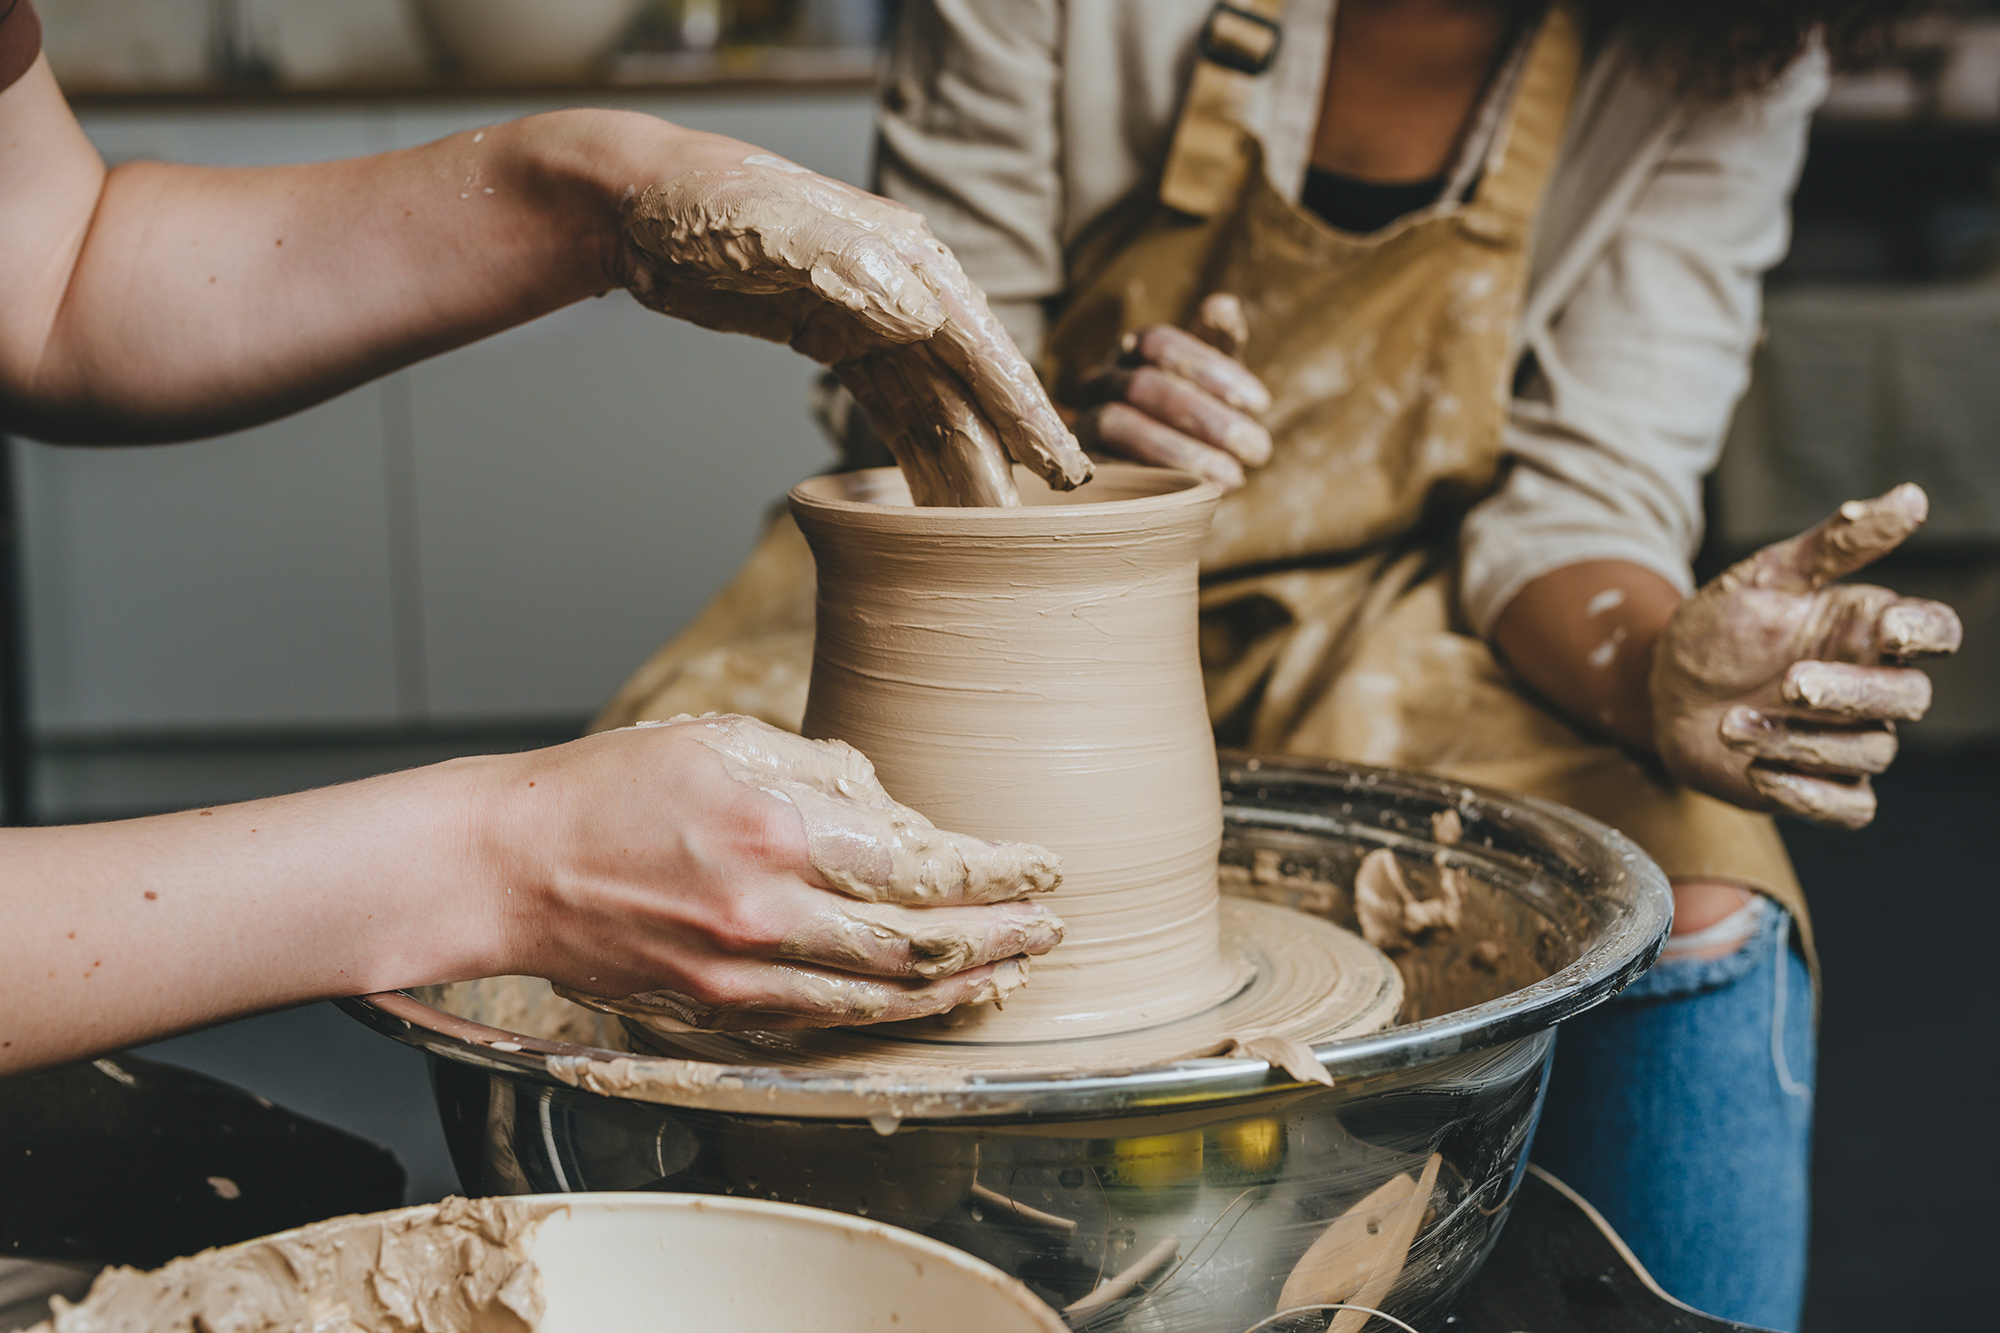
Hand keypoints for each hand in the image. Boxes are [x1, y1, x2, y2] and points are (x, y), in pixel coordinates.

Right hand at [490, 715, 1063, 1029]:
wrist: (507, 865)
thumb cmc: (605, 790)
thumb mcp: (722, 741)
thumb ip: (823, 773)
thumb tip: (899, 811)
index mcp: (772, 832)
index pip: (922, 866)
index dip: (997, 873)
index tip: (1041, 867)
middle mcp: (764, 915)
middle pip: (919, 947)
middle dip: (1000, 939)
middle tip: (1050, 927)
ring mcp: (739, 976)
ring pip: (882, 1002)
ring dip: (960, 990)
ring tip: (1013, 971)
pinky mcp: (716, 1011)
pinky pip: (826, 1024)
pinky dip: (891, 1018)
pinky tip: (928, 1002)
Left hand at [615, 138, 1088, 502]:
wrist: (638, 202)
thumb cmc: (703, 200)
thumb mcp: (772, 225)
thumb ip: (850, 266)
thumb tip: (923, 315)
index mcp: (902, 254)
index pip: (976, 340)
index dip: (1019, 405)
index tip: (1055, 463)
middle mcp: (901, 286)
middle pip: (967, 380)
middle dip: (1008, 446)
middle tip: (1040, 515)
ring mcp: (869, 317)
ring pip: (933, 400)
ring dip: (965, 458)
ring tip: (991, 522)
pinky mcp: (835, 341)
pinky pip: (892, 403)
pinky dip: (918, 447)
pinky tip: (936, 490)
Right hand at [1072, 293, 1273, 490]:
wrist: (1163, 480)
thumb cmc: (1198, 419)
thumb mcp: (1216, 383)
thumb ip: (1220, 345)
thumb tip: (1223, 306)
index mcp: (1132, 352)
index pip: (1158, 343)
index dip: (1207, 368)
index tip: (1261, 404)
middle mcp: (1100, 383)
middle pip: (1141, 385)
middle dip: (1204, 417)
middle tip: (1259, 449)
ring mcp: (1084, 425)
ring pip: (1117, 424)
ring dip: (1180, 451)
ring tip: (1235, 479)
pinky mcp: (1082, 470)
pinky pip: (1107, 470)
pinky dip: (1154, 480)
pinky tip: (1200, 496)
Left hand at [1651, 484, 1961, 828]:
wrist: (1662, 687)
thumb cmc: (1720, 628)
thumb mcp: (1765, 577)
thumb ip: (1835, 544)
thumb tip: (1911, 497)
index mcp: (1867, 629)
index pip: (1935, 631)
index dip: (1925, 633)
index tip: (1888, 630)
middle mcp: (1871, 686)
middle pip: (1910, 698)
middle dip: (1852, 692)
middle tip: (1791, 682)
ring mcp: (1850, 740)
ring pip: (1869, 752)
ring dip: (1799, 741)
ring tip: (1731, 724)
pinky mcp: (1822, 788)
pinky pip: (1850, 808)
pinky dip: (1810, 794)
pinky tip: (1760, 772)